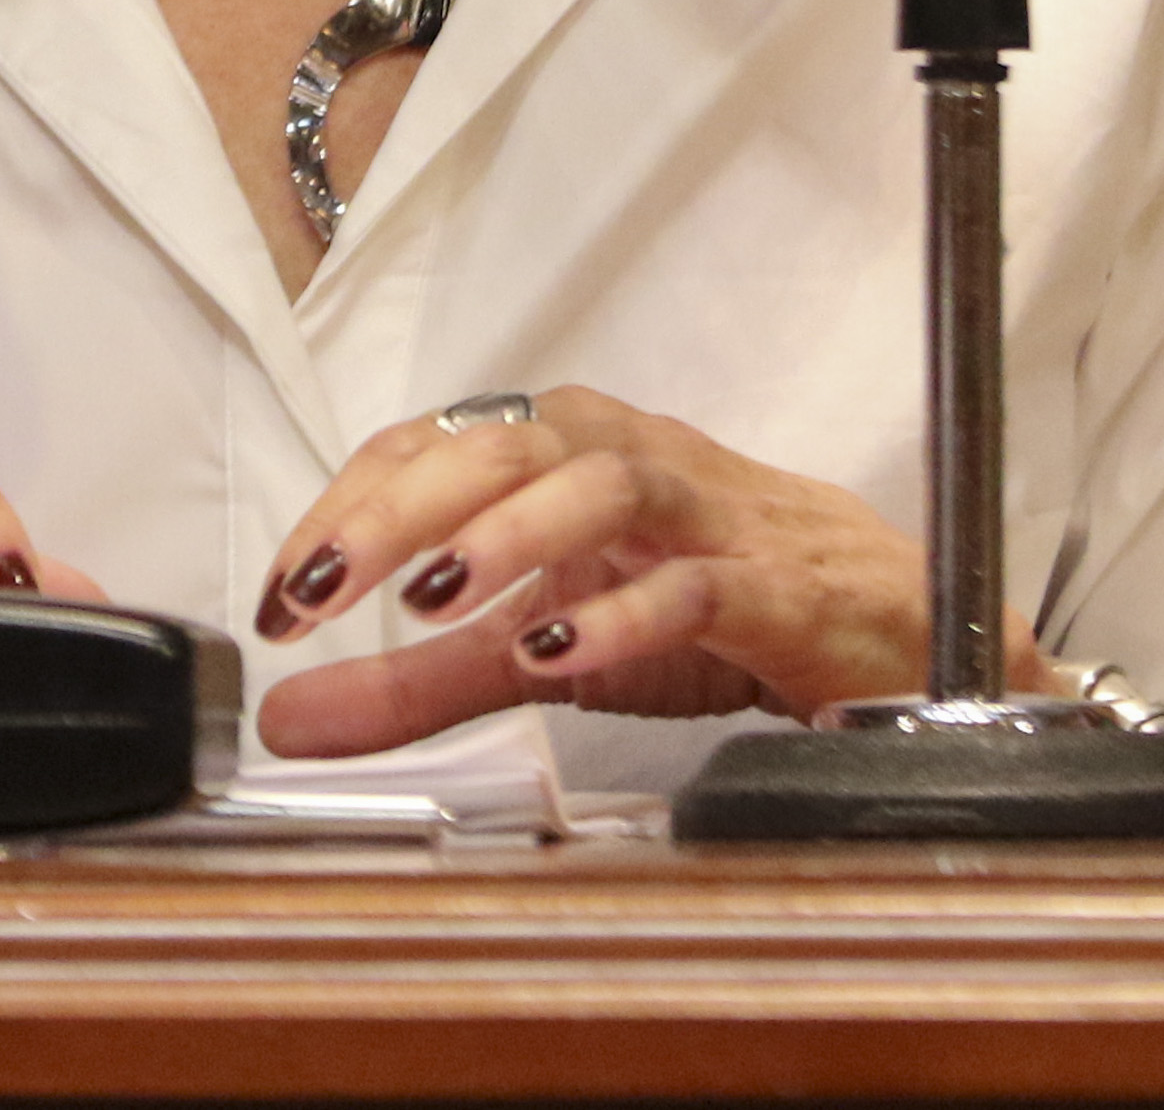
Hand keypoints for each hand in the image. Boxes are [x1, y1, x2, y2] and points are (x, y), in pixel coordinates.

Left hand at [243, 383, 1031, 755]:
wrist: (884, 624)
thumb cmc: (709, 607)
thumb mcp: (542, 647)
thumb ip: (418, 681)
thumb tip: (287, 720)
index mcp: (558, 454)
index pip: (428, 447)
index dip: (345, 508)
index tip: (279, 594)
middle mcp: (622, 459)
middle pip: (498, 444)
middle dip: (396, 511)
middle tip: (319, 587)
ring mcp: (701, 515)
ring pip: (599, 484)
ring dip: (509, 533)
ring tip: (433, 597)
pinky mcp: (772, 586)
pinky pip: (695, 584)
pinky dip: (624, 616)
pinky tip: (561, 655)